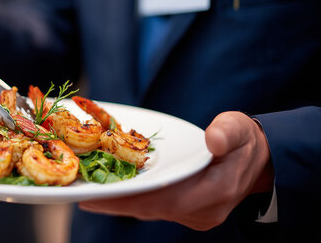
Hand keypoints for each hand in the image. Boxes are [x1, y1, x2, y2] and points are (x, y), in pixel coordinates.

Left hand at [79, 111, 273, 230]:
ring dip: (121, 203)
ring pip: (150, 211)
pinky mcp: (187, 212)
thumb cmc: (244, 140)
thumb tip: (214, 140)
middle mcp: (202, 211)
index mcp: (215, 192)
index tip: (101, 195)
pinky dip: (133, 200)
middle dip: (116, 203)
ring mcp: (195, 215)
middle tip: (83, 195)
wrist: (260, 159)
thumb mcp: (239, 129)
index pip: (165, 200)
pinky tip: (112, 190)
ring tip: (89, 193)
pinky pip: (155, 208)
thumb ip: (227, 133)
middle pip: (150, 209)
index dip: (130, 199)